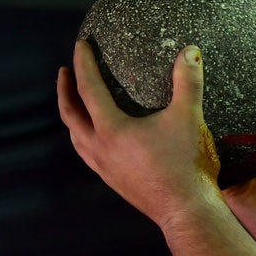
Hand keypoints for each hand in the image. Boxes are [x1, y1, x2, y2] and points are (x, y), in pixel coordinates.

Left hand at [57, 40, 221, 227]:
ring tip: (76, 104)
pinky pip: (88, 153)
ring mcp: (104, 168)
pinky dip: (84, 138)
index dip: (83, 63)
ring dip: (72, 116)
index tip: (80, 45)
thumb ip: (188, 82)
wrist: (185, 210)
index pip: (89, 88)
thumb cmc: (185, 165)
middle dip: (65, 91)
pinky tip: (99, 139)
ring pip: (76, 137)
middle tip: (65, 72)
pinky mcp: (113, 181)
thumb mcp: (188, 117)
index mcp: (111, 130)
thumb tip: (191, 52)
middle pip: (70, 114)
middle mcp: (99, 148)